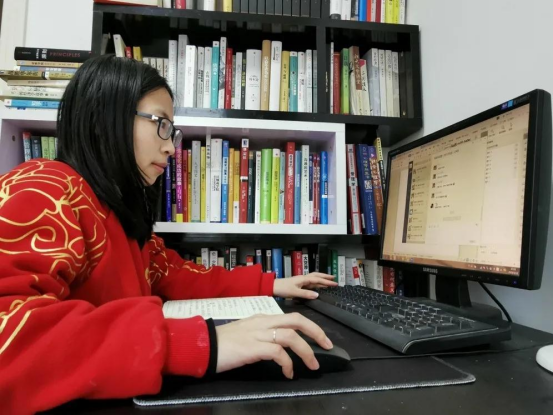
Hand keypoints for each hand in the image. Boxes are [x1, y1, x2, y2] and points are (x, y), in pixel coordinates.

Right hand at [215, 313, 332, 378]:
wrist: (202, 346)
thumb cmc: (222, 343)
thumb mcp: (246, 333)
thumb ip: (262, 335)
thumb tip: (279, 347)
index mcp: (262, 318)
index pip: (292, 317)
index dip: (310, 327)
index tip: (320, 339)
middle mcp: (262, 322)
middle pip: (297, 320)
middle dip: (316, 332)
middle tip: (327, 346)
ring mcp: (258, 333)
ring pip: (291, 335)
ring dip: (306, 351)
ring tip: (312, 365)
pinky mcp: (253, 347)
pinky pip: (278, 352)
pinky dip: (288, 363)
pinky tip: (288, 373)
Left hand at [273, 272, 337, 299]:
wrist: (272, 287)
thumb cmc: (282, 289)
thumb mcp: (294, 292)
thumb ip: (306, 294)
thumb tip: (317, 295)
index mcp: (303, 279)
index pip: (318, 279)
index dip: (326, 282)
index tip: (335, 283)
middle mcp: (303, 278)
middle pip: (316, 276)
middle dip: (325, 277)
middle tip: (334, 279)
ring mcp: (301, 281)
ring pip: (313, 278)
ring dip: (321, 279)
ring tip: (328, 280)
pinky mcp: (298, 284)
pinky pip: (310, 282)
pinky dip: (316, 283)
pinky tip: (317, 286)